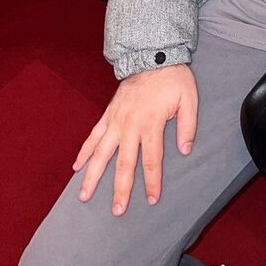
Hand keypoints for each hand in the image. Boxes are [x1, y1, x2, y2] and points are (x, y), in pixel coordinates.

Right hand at [74, 64, 197, 215]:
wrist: (153, 54)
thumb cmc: (173, 78)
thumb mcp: (189, 99)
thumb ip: (187, 126)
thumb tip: (185, 150)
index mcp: (151, 123)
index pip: (152, 160)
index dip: (152, 181)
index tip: (151, 200)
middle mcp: (130, 125)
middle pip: (124, 163)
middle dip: (120, 189)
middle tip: (117, 211)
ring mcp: (116, 120)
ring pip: (101, 153)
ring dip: (93, 176)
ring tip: (84, 197)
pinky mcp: (108, 114)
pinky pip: (93, 135)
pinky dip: (84, 151)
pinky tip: (76, 167)